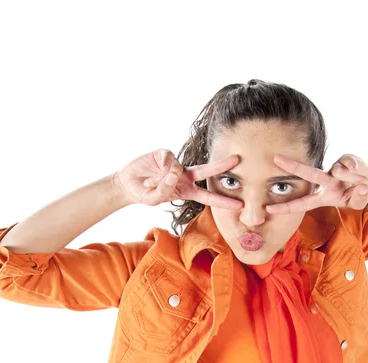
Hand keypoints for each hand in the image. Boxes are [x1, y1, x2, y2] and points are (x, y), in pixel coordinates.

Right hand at [114, 149, 243, 208]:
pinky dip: (160, 167)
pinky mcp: (164, 154)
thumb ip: (163, 191)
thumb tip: (174, 172)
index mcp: (187, 191)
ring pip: (179, 167)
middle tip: (236, 160)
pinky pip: (167, 159)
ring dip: (165, 178)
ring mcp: (175, 164)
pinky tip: (151, 172)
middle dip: (221, 166)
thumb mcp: (154, 200)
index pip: (208, 197)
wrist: (127, 183)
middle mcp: (185, 176)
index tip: (240, 204)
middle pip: (206, 171)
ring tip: (150, 183)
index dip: (223, 201)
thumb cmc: (145, 194)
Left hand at [264, 153, 367, 214]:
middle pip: (309, 173)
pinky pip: (352, 164)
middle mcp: (325, 181)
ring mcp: (335, 169)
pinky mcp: (346, 159)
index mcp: (322, 196)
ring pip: (341, 171)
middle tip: (276, 158)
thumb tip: (362, 188)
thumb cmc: (357, 195)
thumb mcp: (358, 202)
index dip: (286, 207)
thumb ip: (359, 199)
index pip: (302, 203)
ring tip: (363, 185)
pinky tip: (364, 177)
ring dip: (354, 179)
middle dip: (293, 166)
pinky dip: (360, 172)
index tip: (269, 208)